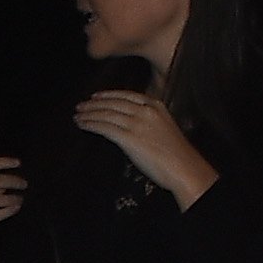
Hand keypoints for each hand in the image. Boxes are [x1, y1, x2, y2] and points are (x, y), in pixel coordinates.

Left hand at [73, 87, 218, 207]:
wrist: (184, 167)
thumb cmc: (176, 153)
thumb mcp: (164, 127)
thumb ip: (147, 121)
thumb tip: (128, 123)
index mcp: (155, 106)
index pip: (126, 95)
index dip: (108, 95)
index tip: (96, 96)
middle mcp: (145, 111)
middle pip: (113, 103)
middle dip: (93, 104)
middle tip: (80, 105)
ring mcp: (137, 124)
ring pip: (106, 114)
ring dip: (89, 114)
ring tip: (78, 115)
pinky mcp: (129, 138)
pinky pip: (104, 128)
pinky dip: (91, 125)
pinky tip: (83, 125)